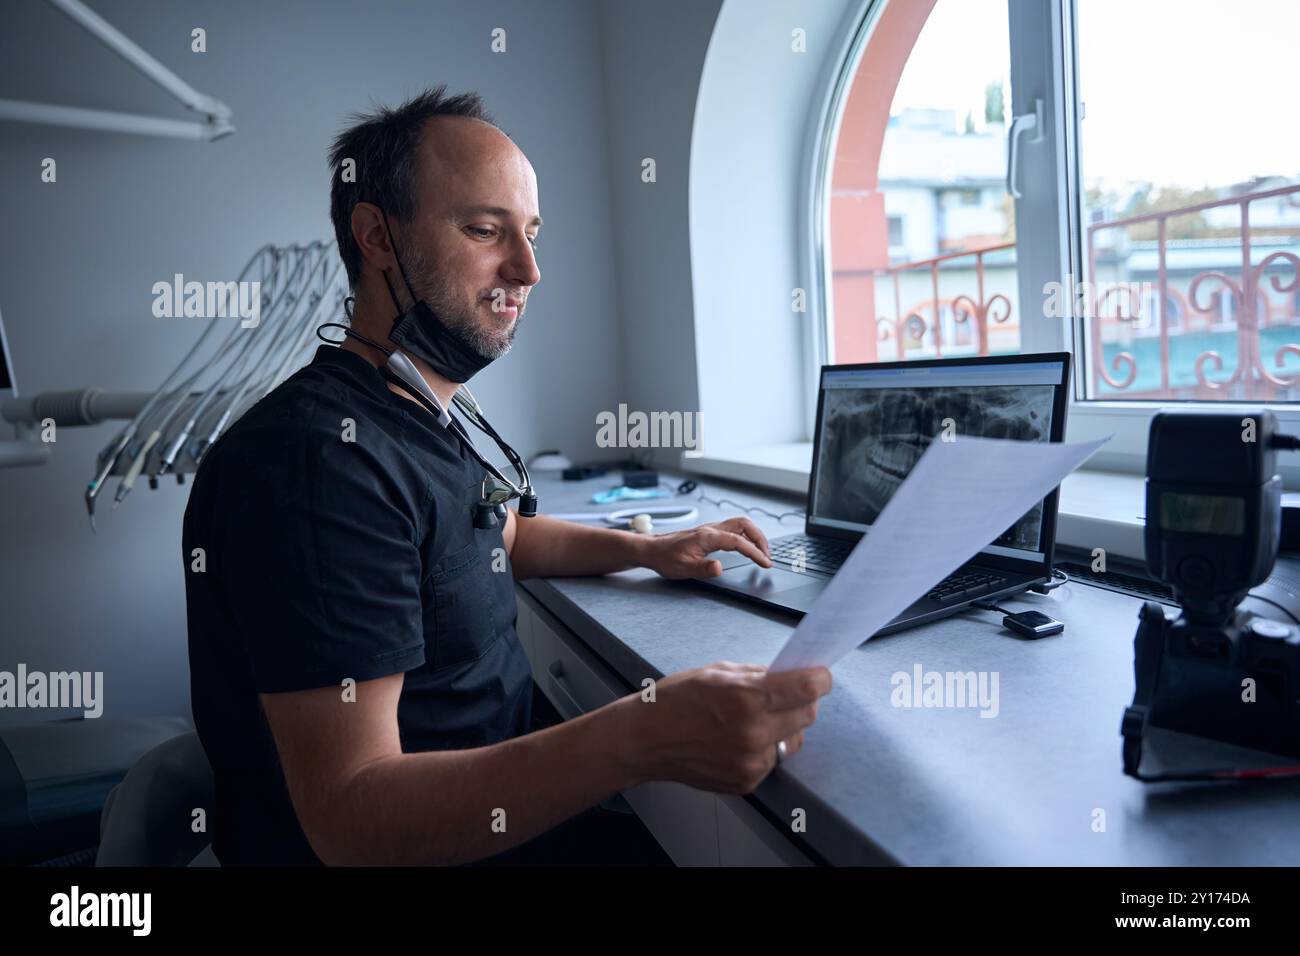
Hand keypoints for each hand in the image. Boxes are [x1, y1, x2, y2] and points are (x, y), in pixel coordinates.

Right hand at [626, 662, 831, 792]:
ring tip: (758, 720)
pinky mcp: (746, 782)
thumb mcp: (717, 672)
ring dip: (785, 728)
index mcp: (747, 697)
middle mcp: (754, 732)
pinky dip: (765, 749)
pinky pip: (772, 761)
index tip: (820, 676)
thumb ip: (757, 675)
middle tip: (787, 695)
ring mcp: (751, 762)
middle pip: (808, 715)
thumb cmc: (676, 699)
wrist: (644, 740)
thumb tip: (788, 675)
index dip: (819, 679)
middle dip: (803, 702)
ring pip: (793, 741)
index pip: (808, 689)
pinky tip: (739, 740)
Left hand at [641, 517, 772, 578]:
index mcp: (708, 537)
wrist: (652, 549)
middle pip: (744, 525)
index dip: (755, 552)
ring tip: (761, 551)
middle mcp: (711, 529)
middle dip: (760, 539)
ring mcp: (710, 529)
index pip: (739, 542)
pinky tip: (746, 546)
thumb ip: (703, 568)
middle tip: (767, 556)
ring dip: (754, 535)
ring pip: (740, 524)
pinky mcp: (709, 532)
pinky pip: (733, 528)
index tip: (765, 563)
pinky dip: (745, 535)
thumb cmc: (665, 558)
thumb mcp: (683, 568)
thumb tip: (719, 568)